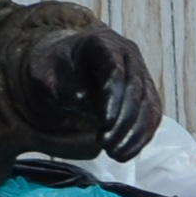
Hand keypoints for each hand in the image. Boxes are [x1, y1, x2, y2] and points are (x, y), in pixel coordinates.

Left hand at [4, 20, 162, 159]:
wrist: (67, 71)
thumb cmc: (56, 71)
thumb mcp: (43, 72)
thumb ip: (52, 81)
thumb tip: (77, 97)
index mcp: (103, 43)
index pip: (115, 69)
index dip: (113, 96)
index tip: (105, 121)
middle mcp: (128, 57)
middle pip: (136, 89)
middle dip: (123, 121)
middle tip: (105, 143)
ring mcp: (141, 76)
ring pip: (149, 106)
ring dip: (134, 134)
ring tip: (114, 153)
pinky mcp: (146, 96)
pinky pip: (151, 118)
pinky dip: (140, 138)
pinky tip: (125, 153)